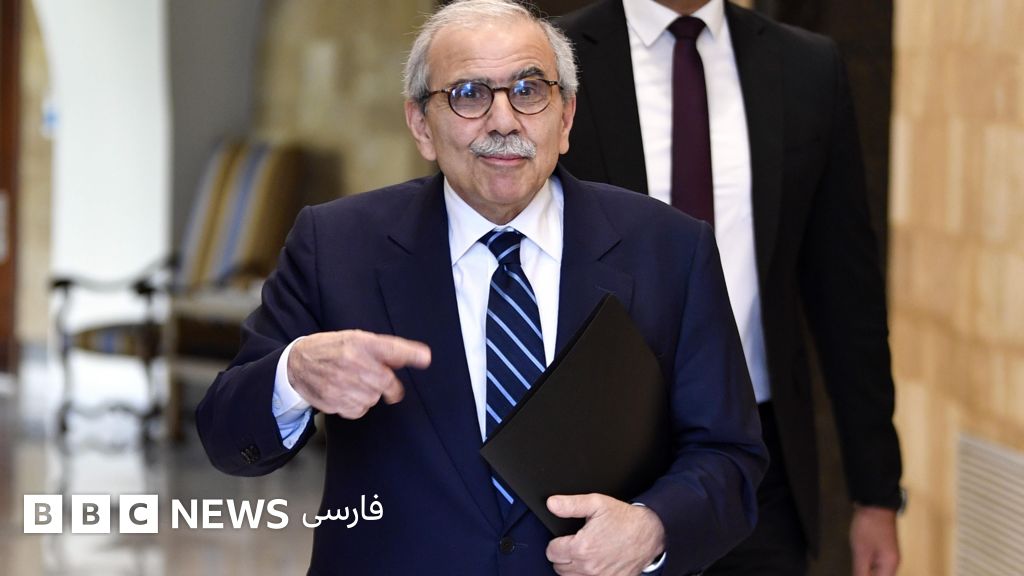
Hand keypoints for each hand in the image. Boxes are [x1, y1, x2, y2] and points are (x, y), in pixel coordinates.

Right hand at [287, 330, 430, 418]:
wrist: (297, 363)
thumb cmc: (333, 349)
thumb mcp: (357, 339)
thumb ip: (387, 349)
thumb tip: (424, 356)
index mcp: (359, 342)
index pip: (389, 348)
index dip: (409, 353)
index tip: (425, 358)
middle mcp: (350, 361)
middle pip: (386, 382)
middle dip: (390, 387)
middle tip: (384, 384)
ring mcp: (340, 382)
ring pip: (373, 398)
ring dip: (370, 394)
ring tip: (355, 383)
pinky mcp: (332, 399)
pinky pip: (358, 410)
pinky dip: (357, 406)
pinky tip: (347, 394)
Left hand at [545, 493, 664, 575]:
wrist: (649, 532)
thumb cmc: (625, 519)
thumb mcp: (597, 503)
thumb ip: (571, 504)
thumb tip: (552, 503)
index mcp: (581, 547)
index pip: (552, 551)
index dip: (556, 542)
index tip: (564, 538)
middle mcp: (588, 566)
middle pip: (559, 567)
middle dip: (562, 555)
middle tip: (574, 544)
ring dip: (572, 567)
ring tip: (582, 554)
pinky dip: (587, 575)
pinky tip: (593, 564)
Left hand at [850, 504, 898, 575]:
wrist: (875, 503)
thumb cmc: (869, 527)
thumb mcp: (861, 551)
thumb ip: (860, 571)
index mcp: (890, 566)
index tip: (856, 571)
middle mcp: (892, 563)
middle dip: (865, 574)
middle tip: (856, 564)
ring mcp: (887, 556)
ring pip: (876, 571)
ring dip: (865, 571)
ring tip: (857, 561)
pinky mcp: (881, 549)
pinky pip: (874, 564)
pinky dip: (866, 565)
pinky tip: (858, 561)